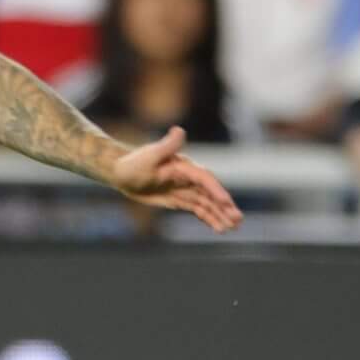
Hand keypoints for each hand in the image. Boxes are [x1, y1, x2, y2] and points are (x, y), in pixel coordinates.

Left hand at [104, 127, 242, 232]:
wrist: (121, 172)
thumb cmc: (133, 163)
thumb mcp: (150, 155)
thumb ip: (167, 145)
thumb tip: (180, 131)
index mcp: (184, 166)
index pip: (204, 179)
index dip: (215, 190)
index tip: (225, 202)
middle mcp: (189, 177)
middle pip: (210, 193)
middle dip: (224, 206)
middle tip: (238, 219)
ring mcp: (185, 189)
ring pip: (207, 204)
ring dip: (220, 215)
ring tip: (233, 228)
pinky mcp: (180, 199)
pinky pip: (198, 210)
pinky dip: (209, 218)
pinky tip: (219, 228)